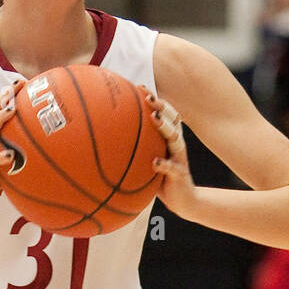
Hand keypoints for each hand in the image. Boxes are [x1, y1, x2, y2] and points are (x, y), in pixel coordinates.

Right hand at [0, 78, 23, 217]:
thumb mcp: (3, 161)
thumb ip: (14, 149)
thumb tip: (40, 144)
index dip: (8, 96)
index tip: (21, 82)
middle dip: (4, 98)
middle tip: (17, 85)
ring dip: (0, 119)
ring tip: (13, 108)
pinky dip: (1, 157)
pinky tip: (11, 154)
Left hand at [138, 87, 195, 218]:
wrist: (183, 201)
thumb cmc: (161, 180)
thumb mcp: (146, 164)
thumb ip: (134, 152)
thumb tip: (105, 144)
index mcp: (168, 139)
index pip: (164, 114)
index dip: (155, 100)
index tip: (139, 86)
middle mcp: (176, 145)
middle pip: (172, 119)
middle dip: (161, 105)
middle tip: (147, 96)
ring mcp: (179, 158)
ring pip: (175, 138)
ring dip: (164, 127)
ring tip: (154, 118)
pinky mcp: (180, 175)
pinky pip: (172, 168)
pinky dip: (164, 164)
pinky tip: (154, 162)